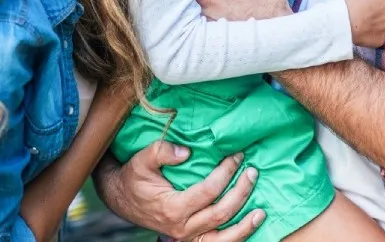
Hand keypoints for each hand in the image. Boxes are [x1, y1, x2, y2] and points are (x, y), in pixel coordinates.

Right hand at [93, 141, 262, 239]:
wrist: (122, 199)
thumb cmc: (134, 178)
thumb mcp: (142, 160)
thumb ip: (162, 151)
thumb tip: (186, 151)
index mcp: (172, 207)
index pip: (208, 191)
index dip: (226, 173)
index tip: (236, 157)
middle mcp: (182, 227)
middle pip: (221, 213)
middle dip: (241, 191)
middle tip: (252, 172)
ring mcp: (187, 237)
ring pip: (223, 238)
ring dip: (245, 225)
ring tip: (261, 210)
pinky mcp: (191, 240)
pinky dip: (236, 237)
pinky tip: (249, 226)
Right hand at [341, 0, 384, 46]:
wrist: (343, 22)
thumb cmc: (351, 1)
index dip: (376, 1)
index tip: (368, 4)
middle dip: (378, 14)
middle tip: (365, 15)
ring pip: (383, 26)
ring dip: (376, 25)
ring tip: (363, 26)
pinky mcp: (381, 41)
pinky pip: (378, 37)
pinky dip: (372, 36)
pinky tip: (363, 33)